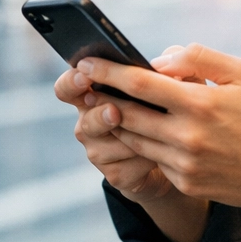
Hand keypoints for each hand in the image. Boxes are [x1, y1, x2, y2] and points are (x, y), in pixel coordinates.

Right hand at [55, 61, 176, 206]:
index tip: (85, 77)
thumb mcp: (164, 84)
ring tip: (160, 132)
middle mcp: (88, 123)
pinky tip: (163, 154)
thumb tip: (160, 66)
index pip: (67, 87)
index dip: (71, 82)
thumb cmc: (163, 109)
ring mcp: (98, 151)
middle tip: (114, 111)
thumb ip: (162, 69)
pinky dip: (148, 159)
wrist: (173, 153)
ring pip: (111, 145)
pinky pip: (129, 166)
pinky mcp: (115, 175)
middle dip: (101, 116)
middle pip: (87, 121)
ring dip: (137, 138)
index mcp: (92, 95)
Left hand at [75, 44, 240, 214]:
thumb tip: (160, 59)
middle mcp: (187, 136)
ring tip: (106, 104)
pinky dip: (143, 143)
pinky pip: (154, 159)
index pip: (139, 84)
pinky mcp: (186, 184)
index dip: (107, 72)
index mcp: (200, 103)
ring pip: (135, 139)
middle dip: (101, 97)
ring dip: (117, 121)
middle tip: (82, 85)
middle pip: (127, 114)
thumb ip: (199, 58)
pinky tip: (140, 130)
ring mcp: (184, 164)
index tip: (85, 63)